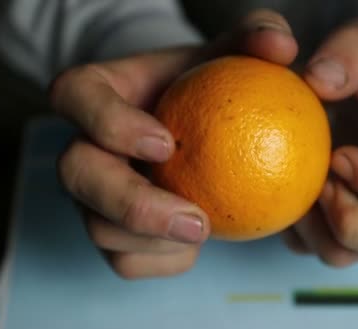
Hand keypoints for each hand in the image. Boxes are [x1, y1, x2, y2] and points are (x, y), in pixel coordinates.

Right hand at [52, 10, 297, 278]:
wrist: (201, 125)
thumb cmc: (213, 83)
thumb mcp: (234, 53)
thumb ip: (256, 38)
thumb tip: (281, 48)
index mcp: (99, 94)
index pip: (76, 96)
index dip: (107, 122)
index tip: (167, 143)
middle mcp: (87, 145)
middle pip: (76, 175)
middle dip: (130, 205)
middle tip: (199, 222)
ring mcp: (93, 193)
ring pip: (98, 229)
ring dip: (153, 241)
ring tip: (209, 232)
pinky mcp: (112, 230)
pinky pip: (126, 261)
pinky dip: (163, 261)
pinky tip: (198, 247)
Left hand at [282, 19, 357, 268]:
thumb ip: (352, 51)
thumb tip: (319, 81)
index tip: (339, 154)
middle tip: (322, 181)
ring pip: (357, 259)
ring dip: (318, 228)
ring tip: (302, 184)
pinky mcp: (347, 234)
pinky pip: (318, 251)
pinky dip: (297, 230)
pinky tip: (289, 192)